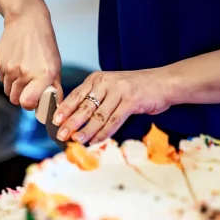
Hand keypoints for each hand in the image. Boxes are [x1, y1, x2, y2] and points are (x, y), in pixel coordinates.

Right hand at [0, 6, 62, 109]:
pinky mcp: (1, 63)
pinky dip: (8, 78)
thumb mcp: (55, 63)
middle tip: (29, 91)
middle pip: (16, 100)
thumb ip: (55, 85)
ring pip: (8, 91)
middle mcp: (25, 73)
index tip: (33, 103)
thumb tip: (57, 104)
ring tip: (23, 77)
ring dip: (15, 89)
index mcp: (43, 75)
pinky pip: (3, 80)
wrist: (26, 20)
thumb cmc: (44, 42)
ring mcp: (11, 69)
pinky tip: (16, 66)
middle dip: (21, 98)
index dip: (30, 105)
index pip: (28, 103)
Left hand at [53, 69, 169, 144]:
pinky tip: (95, 141)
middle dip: (71, 123)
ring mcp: (119, 91)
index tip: (54, 121)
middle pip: (84, 106)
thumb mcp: (111, 88)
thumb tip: (74, 120)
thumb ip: (94, 99)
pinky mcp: (132, 100)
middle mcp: (106, 82)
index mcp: (97, 79)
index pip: (76, 95)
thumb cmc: (134, 89)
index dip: (64, 109)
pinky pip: (114, 120)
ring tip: (76, 141)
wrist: (165, 82)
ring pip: (98, 115)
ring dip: (86, 130)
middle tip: (60, 135)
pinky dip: (103, 133)